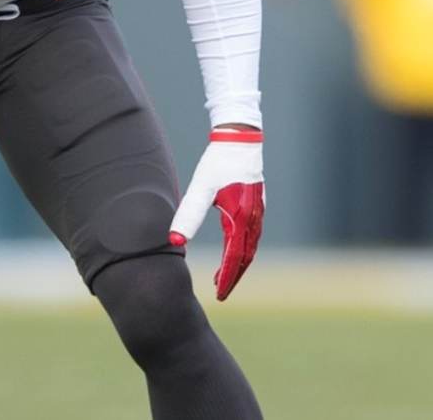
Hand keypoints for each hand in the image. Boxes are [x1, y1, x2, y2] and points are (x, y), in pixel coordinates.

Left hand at [169, 128, 264, 300]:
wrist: (239, 138)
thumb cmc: (218, 162)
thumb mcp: (200, 189)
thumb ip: (189, 214)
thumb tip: (175, 240)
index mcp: (241, 217)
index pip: (235, 257)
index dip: (227, 277)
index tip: (219, 294)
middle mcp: (254, 217)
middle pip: (246, 256)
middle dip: (234, 276)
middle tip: (221, 293)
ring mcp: (258, 211)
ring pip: (250, 247)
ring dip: (239, 264)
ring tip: (224, 276)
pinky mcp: (256, 204)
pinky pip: (252, 235)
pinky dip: (244, 250)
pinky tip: (233, 251)